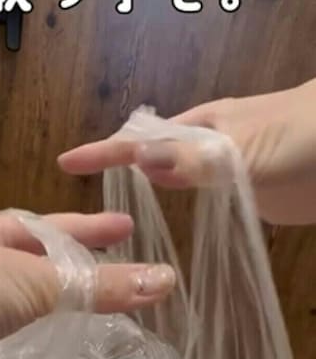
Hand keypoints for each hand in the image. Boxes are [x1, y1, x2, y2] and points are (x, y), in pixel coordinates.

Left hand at [0, 210, 175, 358]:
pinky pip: (6, 338)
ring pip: (22, 302)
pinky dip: (32, 337)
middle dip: (77, 264)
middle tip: (123, 269)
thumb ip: (96, 286)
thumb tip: (166, 280)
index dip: (90, 227)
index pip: (51, 227)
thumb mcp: (31, 279)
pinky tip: (51, 344)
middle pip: (38, 263)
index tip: (127, 225)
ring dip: (57, 302)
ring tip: (99, 308)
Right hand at [58, 79, 315, 224]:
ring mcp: (225, 170)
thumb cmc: (301, 136)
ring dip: (147, 194)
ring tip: (109, 220)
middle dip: (117, 172)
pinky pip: (204, 202)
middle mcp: (205, 146)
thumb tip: (139, 161)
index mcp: (200, 127)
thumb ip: (197, 159)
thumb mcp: (245, 149)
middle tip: (81, 201)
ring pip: (175, 181)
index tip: (66, 162)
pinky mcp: (245, 195)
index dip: (104, 152)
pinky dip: (182, 212)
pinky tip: (167, 232)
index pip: (141, 140)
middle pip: (152, 159)